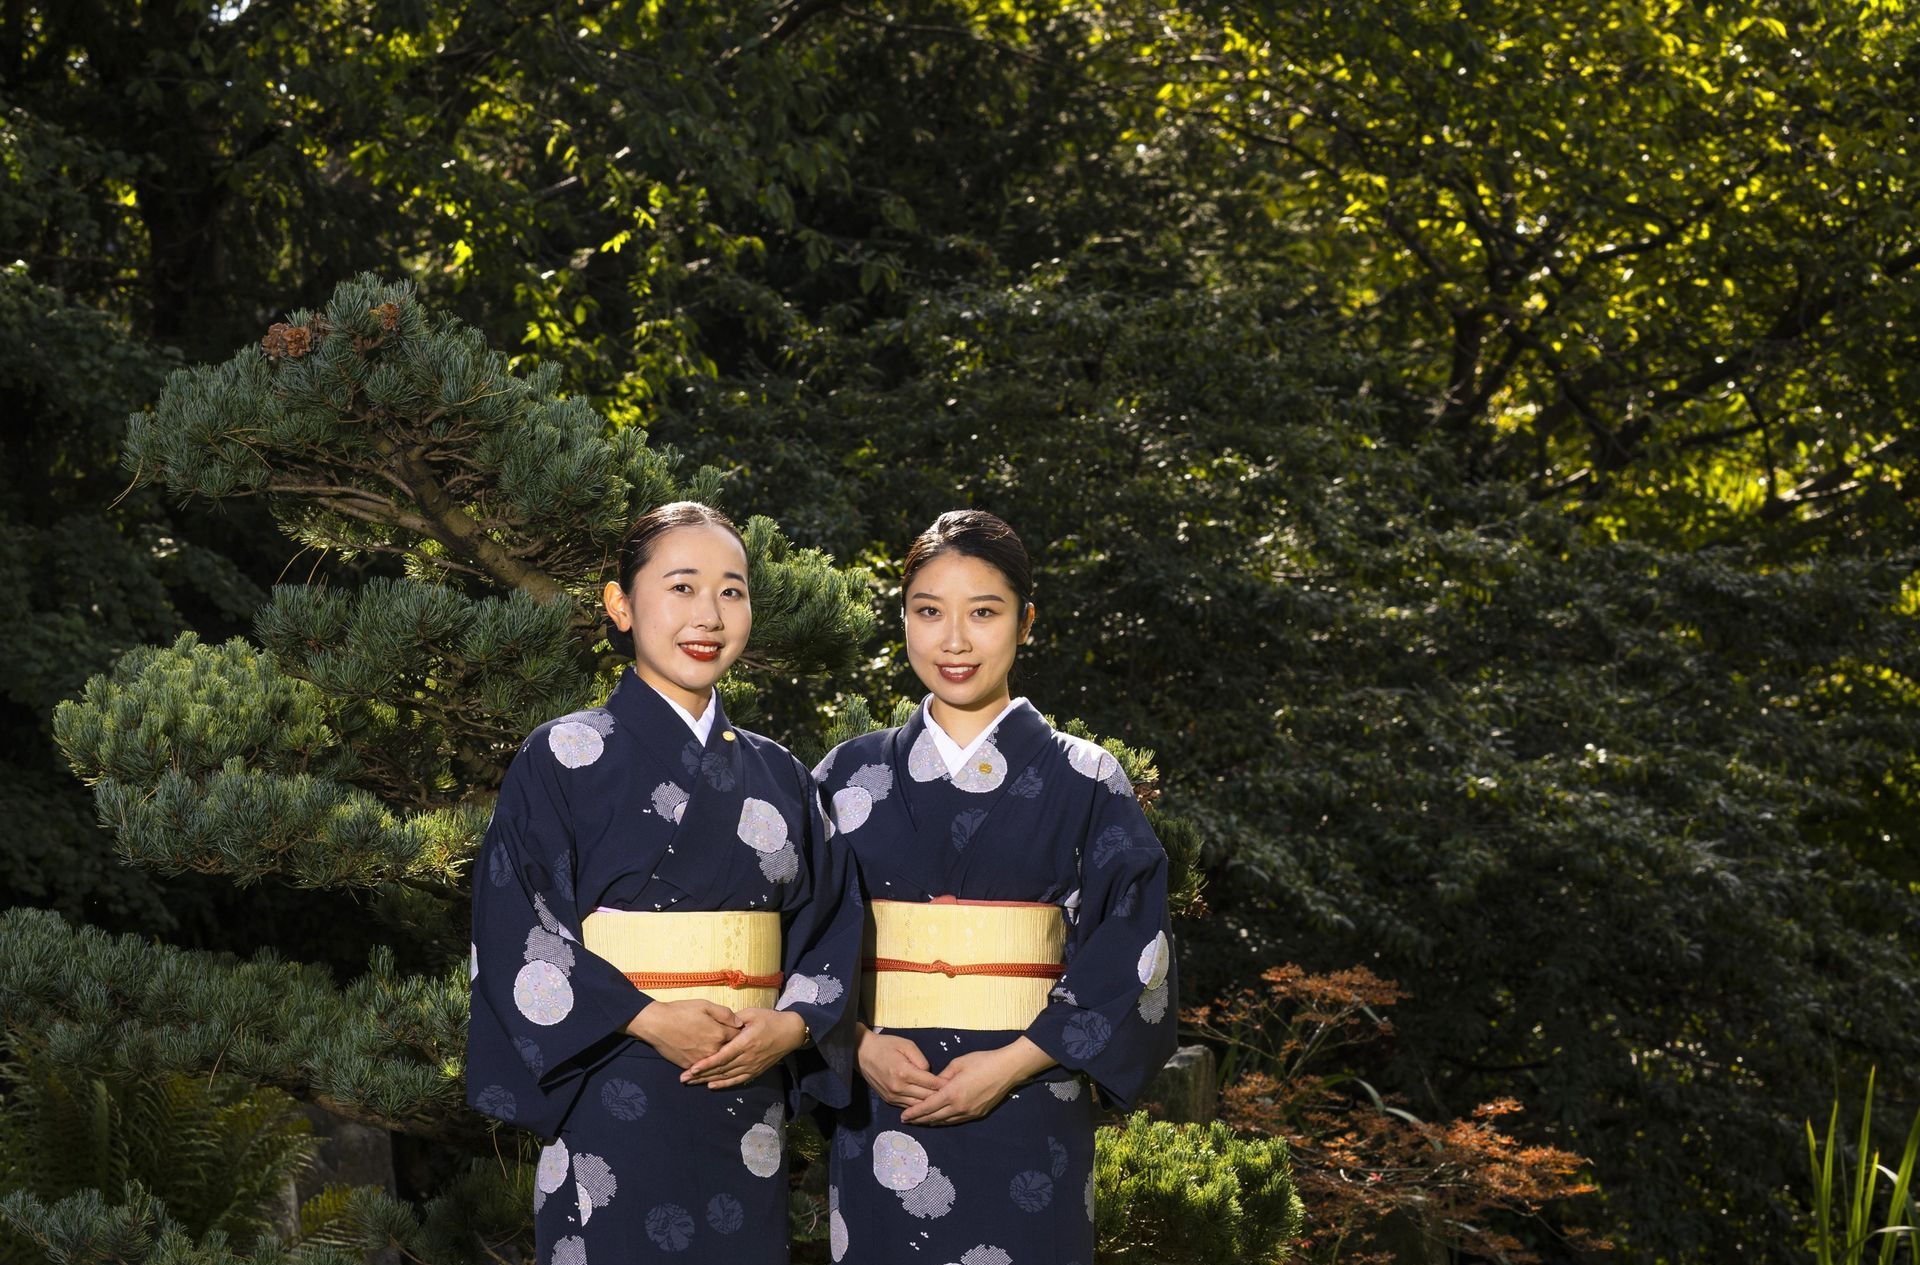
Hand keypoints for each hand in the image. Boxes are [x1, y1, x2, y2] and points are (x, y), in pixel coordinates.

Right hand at [627, 1000, 740, 1069]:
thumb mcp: (705, 1005)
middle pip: (730, 1052)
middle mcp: (713, 1050)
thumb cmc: (680, 1012)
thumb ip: (725, 1014)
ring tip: (726, 1058)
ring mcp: (701, 1060)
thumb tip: (739, 1022)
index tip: (741, 1032)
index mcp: (719, 1034)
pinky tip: (710, 1065)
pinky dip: (707, 1067)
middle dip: (734, 1049)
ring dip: (722, 1060)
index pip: (738, 1037)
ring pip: (717, 1062)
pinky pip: (703, 1069)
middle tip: (737, 1046)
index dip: (740, 1034)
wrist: (656, 1024)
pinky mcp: (689, 1066)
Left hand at [681, 1008, 808, 1089]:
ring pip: (726, 1077)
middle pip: (720, 1069)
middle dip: (701, 1075)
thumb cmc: (770, 1019)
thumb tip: (719, 1023)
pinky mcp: (755, 1071)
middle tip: (683, 1079)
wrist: (791, 1032)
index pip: (722, 1056)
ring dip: (708, 1080)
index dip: (706, 1063)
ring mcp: (752, 1066)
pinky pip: (737, 1081)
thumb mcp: (752, 1013)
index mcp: (745, 1042)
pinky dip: (724, 1084)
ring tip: (692, 1083)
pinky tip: (711, 1086)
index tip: (692, 1068)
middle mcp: (747, 1058)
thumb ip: (734, 1019)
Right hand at [856, 1025, 947, 1108]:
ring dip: (930, 1103)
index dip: (943, 1084)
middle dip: (940, 1096)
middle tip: (952, 1094)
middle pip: (926, 1097)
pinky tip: (926, 1103)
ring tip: (942, 1101)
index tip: (954, 1084)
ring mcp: (892, 1096)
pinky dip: (918, 1105)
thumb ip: (921, 1060)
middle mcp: (898, 1087)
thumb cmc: (885, 1046)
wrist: (862, 1053)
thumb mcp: (906, 1045)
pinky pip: (907, 1106)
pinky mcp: (888, 1100)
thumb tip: (930, 1073)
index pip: (930, 1083)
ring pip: (917, 1105)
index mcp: (904, 1072)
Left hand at [898, 1037, 1054, 1126]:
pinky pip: (956, 1120)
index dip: (914, 1113)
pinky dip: (945, 1120)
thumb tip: (933, 1085)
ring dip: (931, 1122)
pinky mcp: (977, 1114)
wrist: (1007, 1069)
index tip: (903, 1117)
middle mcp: (959, 1107)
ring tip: (920, 1121)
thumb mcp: (958, 1064)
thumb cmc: (982, 1061)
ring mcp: (969, 1112)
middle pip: (934, 1118)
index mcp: (952, 1093)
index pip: (927, 1106)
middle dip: (919, 1120)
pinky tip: (940, 1119)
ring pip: (945, 1121)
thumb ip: (943, 1076)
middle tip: (907, 1121)